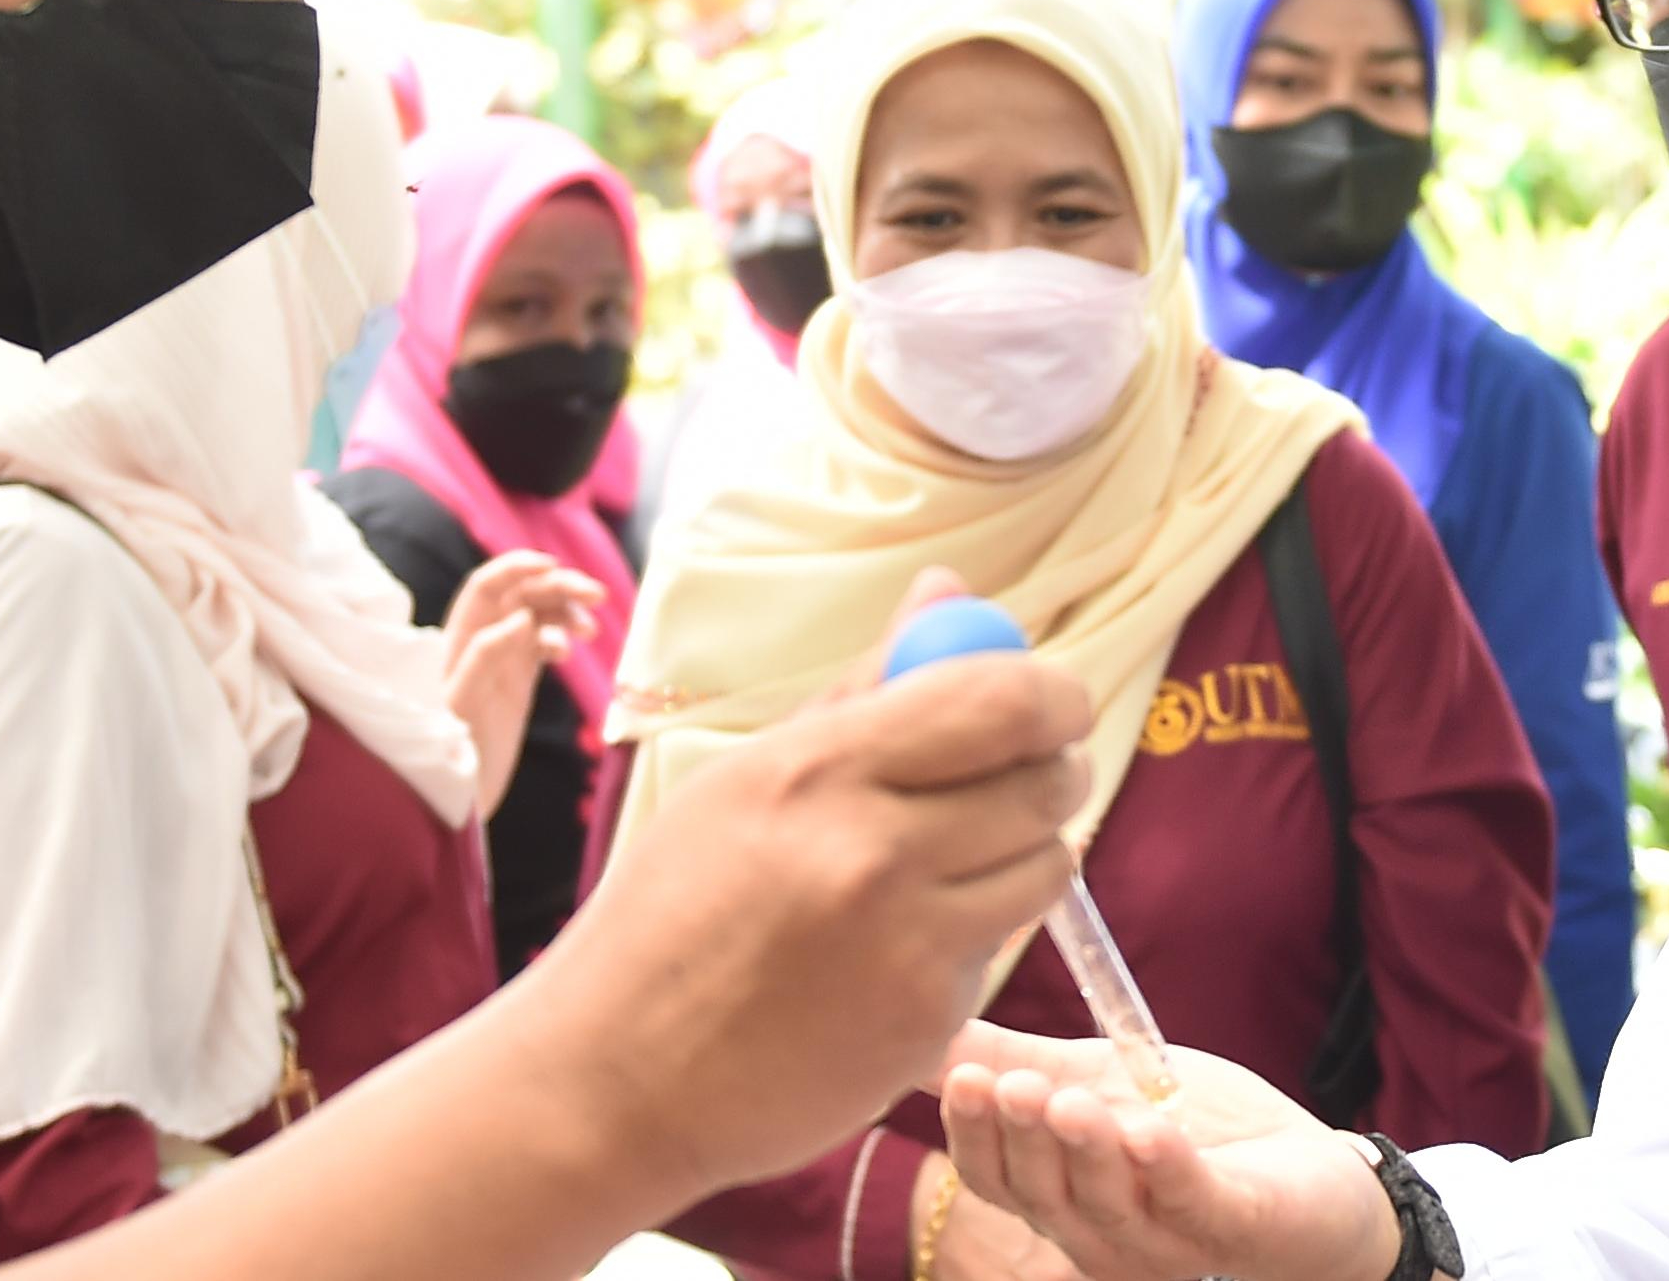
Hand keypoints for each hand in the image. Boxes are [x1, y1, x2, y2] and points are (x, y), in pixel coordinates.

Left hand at [442, 553, 607, 811]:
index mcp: (458, 639)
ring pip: (538, 617)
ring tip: (590, 630)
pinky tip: (568, 653)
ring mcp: (501, 662)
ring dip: (566, 612)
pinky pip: (543, 644)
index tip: (552, 566)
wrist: (455, 799)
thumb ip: (484, 658)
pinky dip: (561, 639)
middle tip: (598, 596)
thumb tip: (521, 618)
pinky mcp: (518, 682)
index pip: (487, 586)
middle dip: (558, 587)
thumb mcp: (461, 705)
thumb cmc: (446, 754)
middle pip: (521, 596)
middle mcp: (479, 643)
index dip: (517, 568)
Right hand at [519, 568, 1093, 1197]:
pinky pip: (999, 947)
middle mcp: (872, 850)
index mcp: (819, 768)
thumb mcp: (747, 779)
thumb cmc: (672, 915)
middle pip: (1045, 780)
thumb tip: (950, 592)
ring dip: (1025, 854)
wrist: (617, 1076)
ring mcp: (907, 944)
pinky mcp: (926, 1023)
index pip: (1003, 698)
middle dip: (1050, 769)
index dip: (1051, 693)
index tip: (1049, 702)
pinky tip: (899, 946)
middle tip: (1017, 778)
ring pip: (1047, 865)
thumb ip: (863, 688)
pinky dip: (973, 936)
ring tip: (953, 863)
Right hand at [936, 1025, 1398, 1280]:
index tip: (959, 1075)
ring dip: (1085, 1152)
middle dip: (1022, 1138)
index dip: (972, 1134)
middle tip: (1009, 1084)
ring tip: (1068, 1102)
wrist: (1316, 1180)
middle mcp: (1101, 1234)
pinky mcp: (1230, 1227)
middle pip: (1043, 1195)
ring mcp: (1165, 1240)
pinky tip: (1148, 1130)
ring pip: (1107, 1204)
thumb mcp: (1101, 1083)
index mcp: (1062, 1199)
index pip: (997, 1178)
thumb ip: (1020, 1058)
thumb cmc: (1201, 1134)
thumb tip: (930, 1030)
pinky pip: (1192, 1202)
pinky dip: (1166, 1167)